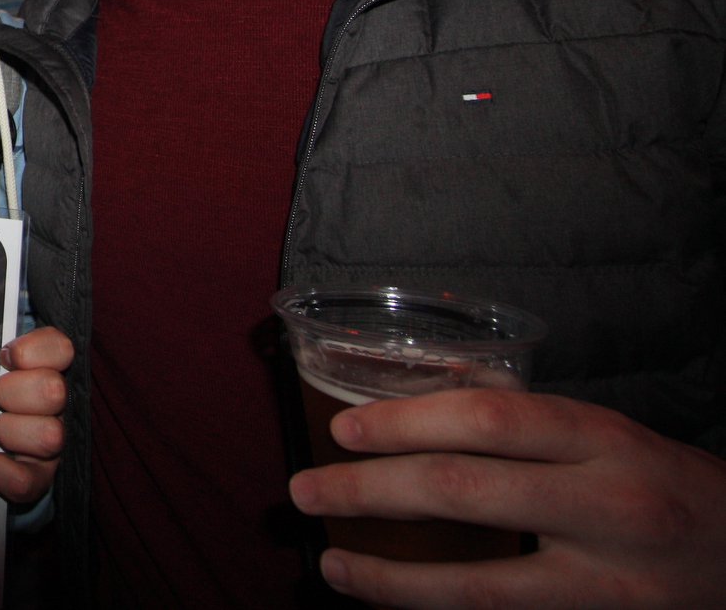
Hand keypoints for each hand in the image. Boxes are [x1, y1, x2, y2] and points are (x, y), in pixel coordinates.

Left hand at [0, 325, 71, 504]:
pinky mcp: (38, 479)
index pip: (61, 348)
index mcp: (51, 367)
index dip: (33, 351)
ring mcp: (52, 444)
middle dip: (13, 392)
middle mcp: (59, 405)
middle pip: (53, 390)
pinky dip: (5, 473)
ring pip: (49, 436)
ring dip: (11, 431)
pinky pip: (28, 482)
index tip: (7, 358)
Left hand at [288, 387, 725, 607]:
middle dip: (370, 491)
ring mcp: (606, 580)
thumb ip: (527, 415)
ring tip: (331, 566)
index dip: (406, 421)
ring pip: (479, 586)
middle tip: (305, 491)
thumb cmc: (668, 486)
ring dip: (391, 578)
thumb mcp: (611, 433)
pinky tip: (390, 600)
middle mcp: (606, 505)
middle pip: (465, 492)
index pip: (489, 417)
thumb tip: (429, 385)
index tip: (341, 428)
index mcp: (604, 437)